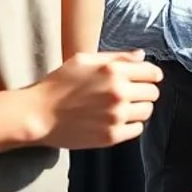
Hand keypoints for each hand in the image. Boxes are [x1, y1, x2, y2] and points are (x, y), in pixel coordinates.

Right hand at [31, 50, 163, 148]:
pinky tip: (116, 120)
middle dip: (144, 91)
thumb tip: (141, 56)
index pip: (153, 73)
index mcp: (114, 71)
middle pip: (153, 93)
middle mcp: (119, 93)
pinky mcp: (111, 135)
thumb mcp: (84, 60)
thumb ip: (116, 57)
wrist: (38, 115)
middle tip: (129, 93)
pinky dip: (131, 124)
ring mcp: (116, 116)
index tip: (144, 78)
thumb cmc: (58, 85)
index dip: (150, 75)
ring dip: (138, 108)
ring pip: (147, 111)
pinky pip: (137, 129)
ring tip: (121, 107)